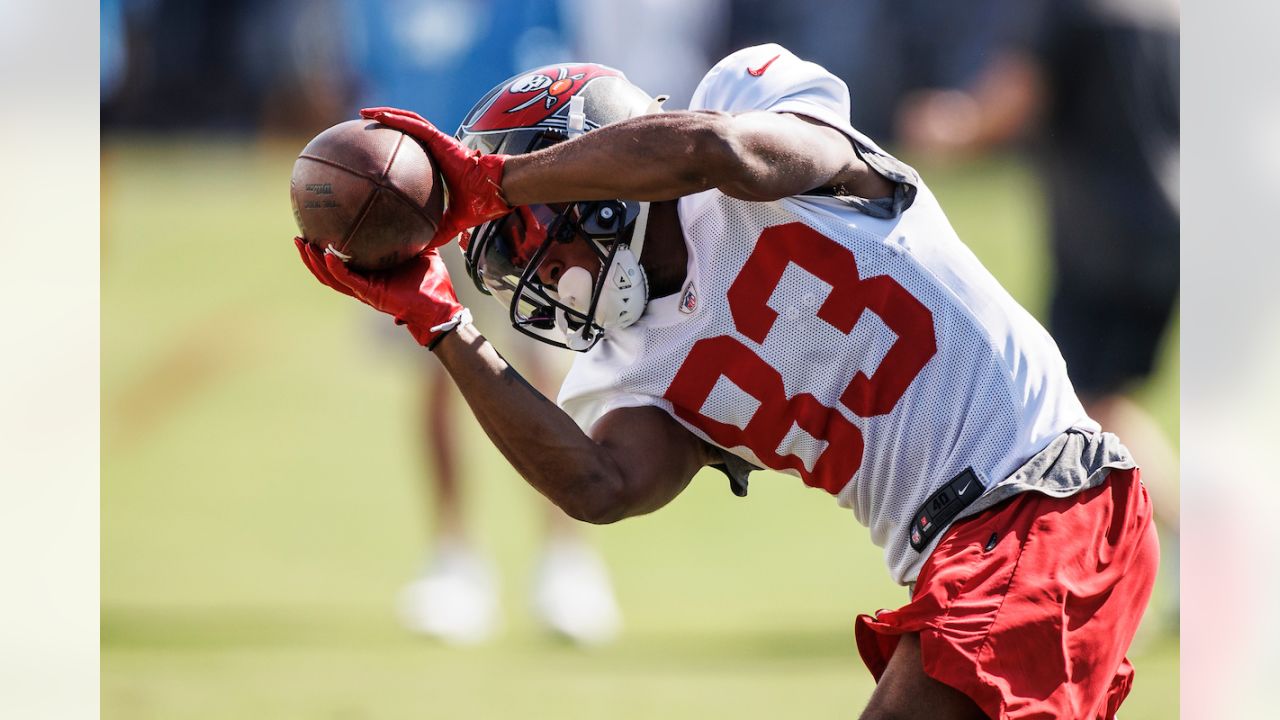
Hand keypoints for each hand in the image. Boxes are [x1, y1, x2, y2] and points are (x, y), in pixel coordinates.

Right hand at [295, 238, 468, 347]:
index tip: (315, 231)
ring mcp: (365, 290)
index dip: (326, 250)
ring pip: (330, 277)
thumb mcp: (423, 249)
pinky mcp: (370, 294)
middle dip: (310, 256)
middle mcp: (363, 282)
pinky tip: (325, 255)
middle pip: (327, 271)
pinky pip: (347, 280)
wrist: (440, 305)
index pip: (343, 261)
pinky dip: (334, 268)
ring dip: (314, 262)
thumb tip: (418, 207)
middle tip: (297, 238)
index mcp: (372, 273)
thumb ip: (416, 232)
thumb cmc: (433, 282)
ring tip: (302, 245)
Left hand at [360, 106, 511, 248]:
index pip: (413, 150)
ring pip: (408, 120)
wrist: (494, 191)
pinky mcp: (441, 138)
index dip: (395, 147)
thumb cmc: (479, 203)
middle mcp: (436, 147)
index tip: (376, 150)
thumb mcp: (452, 222)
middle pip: (406, 129)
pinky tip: (379, 116)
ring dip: (386, 114)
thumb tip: (421, 249)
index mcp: (438, 163)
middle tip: (363, 124)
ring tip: (365, 113)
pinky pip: (414, 125)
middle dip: (385, 124)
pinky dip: (396, 119)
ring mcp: (439, 140)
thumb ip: (437, 231)